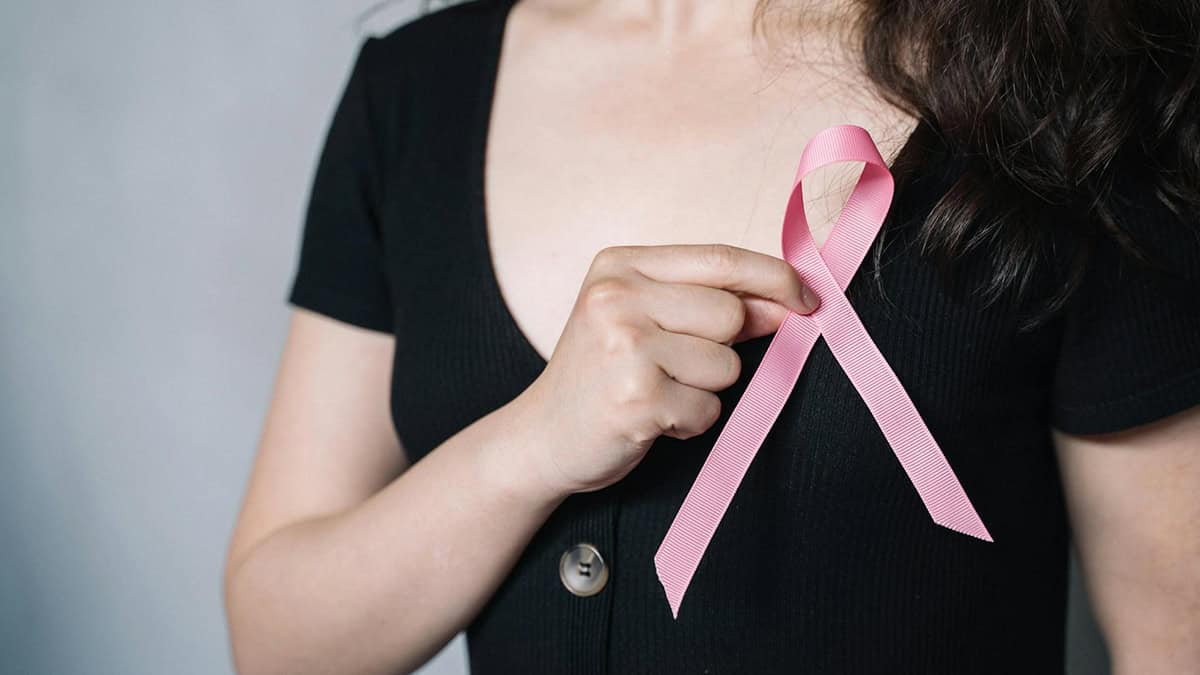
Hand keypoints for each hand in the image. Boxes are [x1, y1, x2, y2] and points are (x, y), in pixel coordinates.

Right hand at [512, 243, 819, 497]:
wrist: (541, 438)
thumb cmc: (601, 375)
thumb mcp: (640, 317)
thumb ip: (706, 301)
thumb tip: (788, 301)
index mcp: (619, 265)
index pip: (720, 259)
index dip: (775, 278)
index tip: (807, 299)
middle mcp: (616, 298)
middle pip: (730, 314)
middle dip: (723, 348)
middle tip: (675, 366)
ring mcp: (623, 347)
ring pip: (726, 365)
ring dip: (704, 390)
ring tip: (656, 392)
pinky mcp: (636, 399)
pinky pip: (708, 410)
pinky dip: (689, 423)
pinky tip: (650, 419)